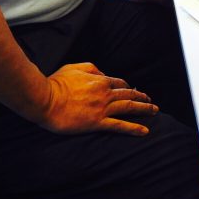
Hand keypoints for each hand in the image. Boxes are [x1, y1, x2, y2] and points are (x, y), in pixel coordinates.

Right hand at [39, 62, 156, 134]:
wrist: (44, 99)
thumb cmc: (55, 83)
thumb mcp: (75, 67)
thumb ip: (92, 68)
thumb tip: (103, 73)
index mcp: (100, 80)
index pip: (121, 83)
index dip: (129, 88)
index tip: (134, 92)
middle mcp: (105, 93)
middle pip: (129, 95)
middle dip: (142, 97)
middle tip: (150, 101)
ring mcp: (102, 108)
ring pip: (129, 108)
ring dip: (144, 109)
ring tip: (154, 111)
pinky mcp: (97, 122)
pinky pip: (120, 125)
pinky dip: (134, 128)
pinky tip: (144, 131)